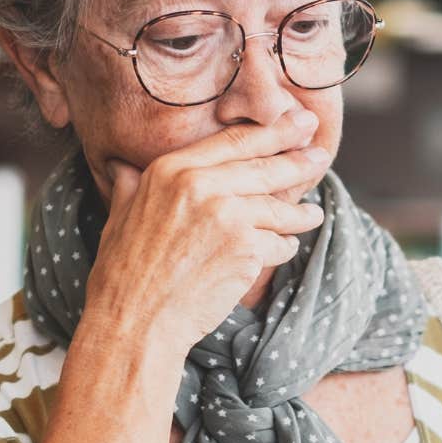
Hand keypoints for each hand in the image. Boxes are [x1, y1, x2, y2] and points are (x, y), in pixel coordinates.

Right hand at [84, 110, 332, 355]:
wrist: (135, 319)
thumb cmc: (124, 272)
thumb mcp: (121, 215)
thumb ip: (132, 185)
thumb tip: (122, 165)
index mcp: (172, 170)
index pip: (234, 141)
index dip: (272, 130)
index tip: (296, 122)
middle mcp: (201, 185)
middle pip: (265, 167)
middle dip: (298, 160)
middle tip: (320, 153)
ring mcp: (228, 216)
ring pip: (279, 208)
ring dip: (300, 213)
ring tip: (314, 214)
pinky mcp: (247, 249)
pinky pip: (279, 244)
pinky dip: (285, 247)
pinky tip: (287, 248)